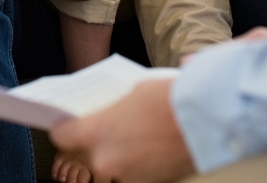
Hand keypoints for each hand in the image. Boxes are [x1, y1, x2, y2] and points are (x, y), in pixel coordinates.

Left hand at [50, 80, 195, 182]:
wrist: (206, 119)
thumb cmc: (167, 98)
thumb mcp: (128, 92)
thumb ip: (110, 109)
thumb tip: (104, 114)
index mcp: (94, 133)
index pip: (61, 136)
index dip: (64, 129)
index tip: (67, 124)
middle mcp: (106, 161)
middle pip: (88, 154)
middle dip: (95, 143)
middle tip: (107, 129)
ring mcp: (130, 178)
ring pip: (113, 166)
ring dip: (119, 155)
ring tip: (134, 139)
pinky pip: (136, 173)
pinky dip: (140, 164)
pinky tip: (150, 148)